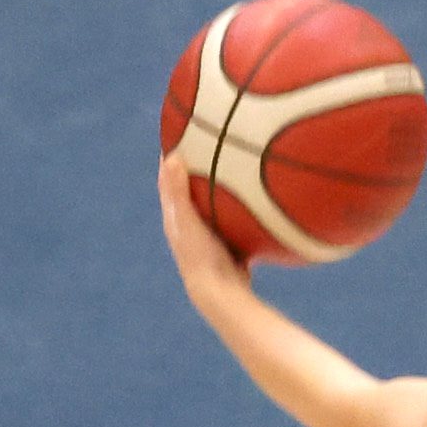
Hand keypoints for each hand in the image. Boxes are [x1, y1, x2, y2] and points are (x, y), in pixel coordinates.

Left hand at [159, 148, 253, 305]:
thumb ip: (179, 191)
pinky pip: (234, 220)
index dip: (169, 157)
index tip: (175, 131)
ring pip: (213, 205)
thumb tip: (170, 157)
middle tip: (207, 140)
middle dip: (196, 167)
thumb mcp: (189, 221)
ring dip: (220, 186)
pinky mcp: (228, 247)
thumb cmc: (202, 257)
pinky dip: (241, 206)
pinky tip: (259, 197)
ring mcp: (209, 238)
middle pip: (189, 190)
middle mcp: (188, 228)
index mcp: (175, 219)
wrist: (222, 295)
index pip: (167, 181)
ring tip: (235, 162)